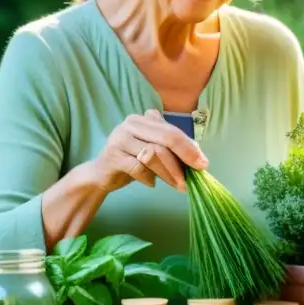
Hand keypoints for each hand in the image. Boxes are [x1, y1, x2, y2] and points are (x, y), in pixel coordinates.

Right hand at [90, 109, 207, 192]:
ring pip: (153, 154)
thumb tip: (199, 158)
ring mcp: (120, 138)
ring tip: (178, 185)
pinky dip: (148, 178)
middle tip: (195, 174)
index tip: (202, 163)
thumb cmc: (133, 161)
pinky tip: (152, 183)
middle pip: (165, 138)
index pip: (172, 130)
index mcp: (144, 119)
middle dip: (183, 158)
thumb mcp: (154, 151)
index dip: (189, 146)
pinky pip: (138, 168)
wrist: (101, 174)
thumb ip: (172, 150)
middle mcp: (131, 124)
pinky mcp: (112, 156)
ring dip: (169, 173)